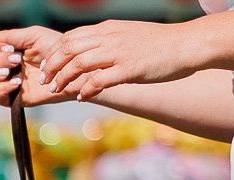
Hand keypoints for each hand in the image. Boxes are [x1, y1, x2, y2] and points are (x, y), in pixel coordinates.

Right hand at [0, 27, 71, 106]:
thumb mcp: (32, 36)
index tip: (9, 47)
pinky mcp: (13, 98)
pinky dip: (2, 88)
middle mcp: (2, 69)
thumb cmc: (56, 49)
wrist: (71, 66)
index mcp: (4, 53)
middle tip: (15, 59)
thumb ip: (7, 35)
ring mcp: (6, 84)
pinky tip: (17, 82)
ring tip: (12, 70)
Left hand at [38, 20, 207, 100]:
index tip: (46, 66)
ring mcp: (120, 52)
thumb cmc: (159, 44)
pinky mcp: (129, 68)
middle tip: (46, 80)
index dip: (54, 52)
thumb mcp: (129, 35)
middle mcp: (111, 37)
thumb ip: (108, 42)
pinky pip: (98, 80)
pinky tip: (81, 97)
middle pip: (69, 48)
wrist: (188, 44)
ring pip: (79, 63)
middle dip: (52, 65)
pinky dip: (85, 90)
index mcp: (109, 28)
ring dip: (63, 78)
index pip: (71, 37)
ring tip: (57, 89)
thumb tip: (90, 53)